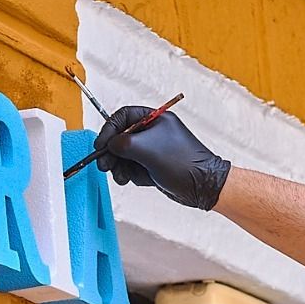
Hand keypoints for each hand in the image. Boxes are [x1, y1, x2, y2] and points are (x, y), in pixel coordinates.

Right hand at [94, 107, 230, 209]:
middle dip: (112, 152)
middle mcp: (153, 133)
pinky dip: (130, 174)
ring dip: (119, 166)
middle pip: (121, 137)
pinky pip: (133, 167)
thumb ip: (123, 143)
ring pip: (125, 155)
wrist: (203, 186)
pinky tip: (134, 179)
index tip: (101, 144)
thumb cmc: (184, 163)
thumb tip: (109, 145)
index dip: (109, 129)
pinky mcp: (153, 166)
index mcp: (155, 119)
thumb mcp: (147, 149)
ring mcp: (153, 150)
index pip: (123, 117)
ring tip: (121, 176)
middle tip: (105, 164)